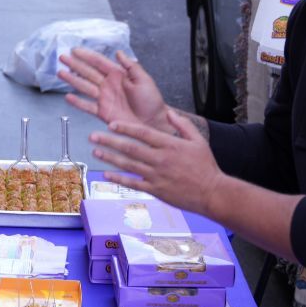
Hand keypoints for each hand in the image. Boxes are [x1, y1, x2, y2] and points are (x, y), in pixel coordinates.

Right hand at [60, 49, 172, 132]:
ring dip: (72, 80)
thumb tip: (119, 53)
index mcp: (118, 75)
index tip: (75, 50)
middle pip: (88, 72)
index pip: (99, 62)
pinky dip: (77, 102)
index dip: (87, 56)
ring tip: (60, 73)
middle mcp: (108, 85)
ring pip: (84, 86)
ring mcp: (104, 98)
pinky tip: (68, 97)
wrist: (154, 122)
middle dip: (74, 65)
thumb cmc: (152, 102)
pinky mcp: (103, 112)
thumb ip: (131, 66)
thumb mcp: (144, 80)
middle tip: (62, 58)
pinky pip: (87, 106)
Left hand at [90, 110, 222, 216]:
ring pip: (128, 164)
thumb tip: (169, 113)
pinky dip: (118, 179)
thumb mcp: (198, 141)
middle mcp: (160, 159)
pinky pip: (133, 183)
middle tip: (94, 136)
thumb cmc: (206, 166)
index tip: (111, 124)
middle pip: (130, 148)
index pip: (143, 133)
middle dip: (110, 141)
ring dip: (110, 158)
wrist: (212, 193)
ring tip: (96, 152)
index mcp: (170, 145)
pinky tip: (106, 174)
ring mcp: (156, 176)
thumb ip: (182, 125)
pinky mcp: (155, 190)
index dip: (125, 128)